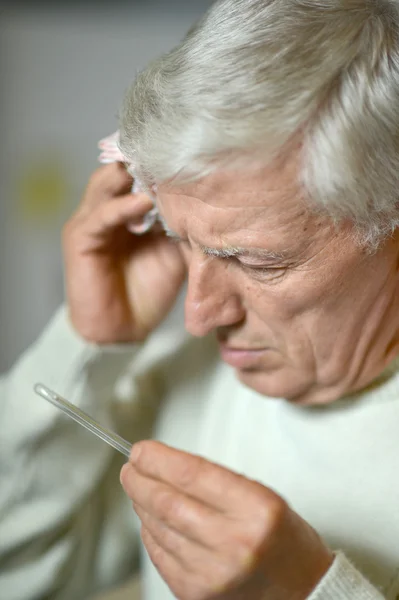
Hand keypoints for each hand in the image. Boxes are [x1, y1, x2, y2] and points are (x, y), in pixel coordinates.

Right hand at [63, 163, 185, 342]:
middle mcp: (109, 208)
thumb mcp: (175, 253)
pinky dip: (122, 206)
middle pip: (120, 170)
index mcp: (129, 209)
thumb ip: (184, 228)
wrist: (124, 329)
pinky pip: (101, 216)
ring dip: (131, 174)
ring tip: (158, 169)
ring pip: (106, 183)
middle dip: (143, 158)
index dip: (159, 162)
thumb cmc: (149, 291)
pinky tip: (144, 200)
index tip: (188, 152)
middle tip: (171, 147)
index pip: (140, 174)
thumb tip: (209, 206)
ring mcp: (92, 220)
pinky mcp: (81, 238)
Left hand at [120, 441, 333, 599]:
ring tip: (140, 490)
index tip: (141, 450)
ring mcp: (212, 574)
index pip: (192, 474)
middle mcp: (234, 543)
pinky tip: (151, 520)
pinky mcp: (196, 594)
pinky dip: (150, 532)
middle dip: (139, 480)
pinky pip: (159, 555)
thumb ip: (214, 481)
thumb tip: (163, 466)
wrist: (301, 591)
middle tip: (130, 468)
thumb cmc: (282, 539)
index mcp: (255, 510)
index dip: (158, 459)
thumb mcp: (262, 495)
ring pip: (158, 528)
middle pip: (167, 502)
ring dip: (142, 504)